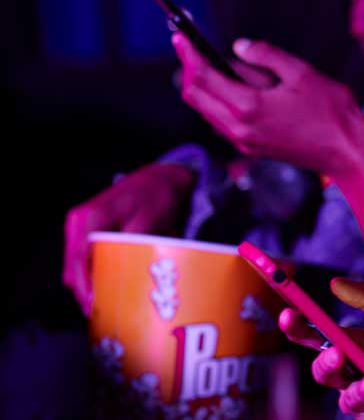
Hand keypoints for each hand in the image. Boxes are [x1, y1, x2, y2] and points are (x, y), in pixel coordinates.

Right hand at [62, 162, 194, 314]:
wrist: (163, 177)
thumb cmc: (158, 196)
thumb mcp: (148, 223)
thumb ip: (131, 249)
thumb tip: (124, 280)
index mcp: (88, 219)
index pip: (77, 263)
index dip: (84, 289)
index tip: (94, 309)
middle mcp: (78, 223)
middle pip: (73, 269)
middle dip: (86, 293)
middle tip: (105, 314)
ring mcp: (82, 227)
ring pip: (78, 266)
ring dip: (90, 285)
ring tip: (109, 307)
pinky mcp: (90, 231)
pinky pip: (87, 259)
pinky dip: (96, 274)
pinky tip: (111, 288)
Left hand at [174, 35, 363, 175]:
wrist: (347, 152)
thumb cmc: (332, 112)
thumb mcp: (302, 73)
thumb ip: (267, 55)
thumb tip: (239, 46)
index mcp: (249, 106)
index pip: (203, 77)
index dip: (189, 53)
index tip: (181, 35)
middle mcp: (239, 128)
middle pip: (195, 97)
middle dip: (188, 68)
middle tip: (189, 46)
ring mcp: (244, 141)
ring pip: (205, 111)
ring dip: (201, 86)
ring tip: (207, 62)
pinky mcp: (252, 147)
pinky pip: (220, 122)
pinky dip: (215, 102)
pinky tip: (229, 88)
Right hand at [280, 278, 363, 415]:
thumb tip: (335, 283)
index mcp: (354, 341)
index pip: (316, 332)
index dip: (297, 323)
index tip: (288, 309)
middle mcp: (353, 366)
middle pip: (320, 364)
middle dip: (318, 356)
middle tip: (331, 347)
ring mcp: (362, 388)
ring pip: (336, 386)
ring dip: (336, 373)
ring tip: (347, 360)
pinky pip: (356, 404)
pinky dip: (361, 393)